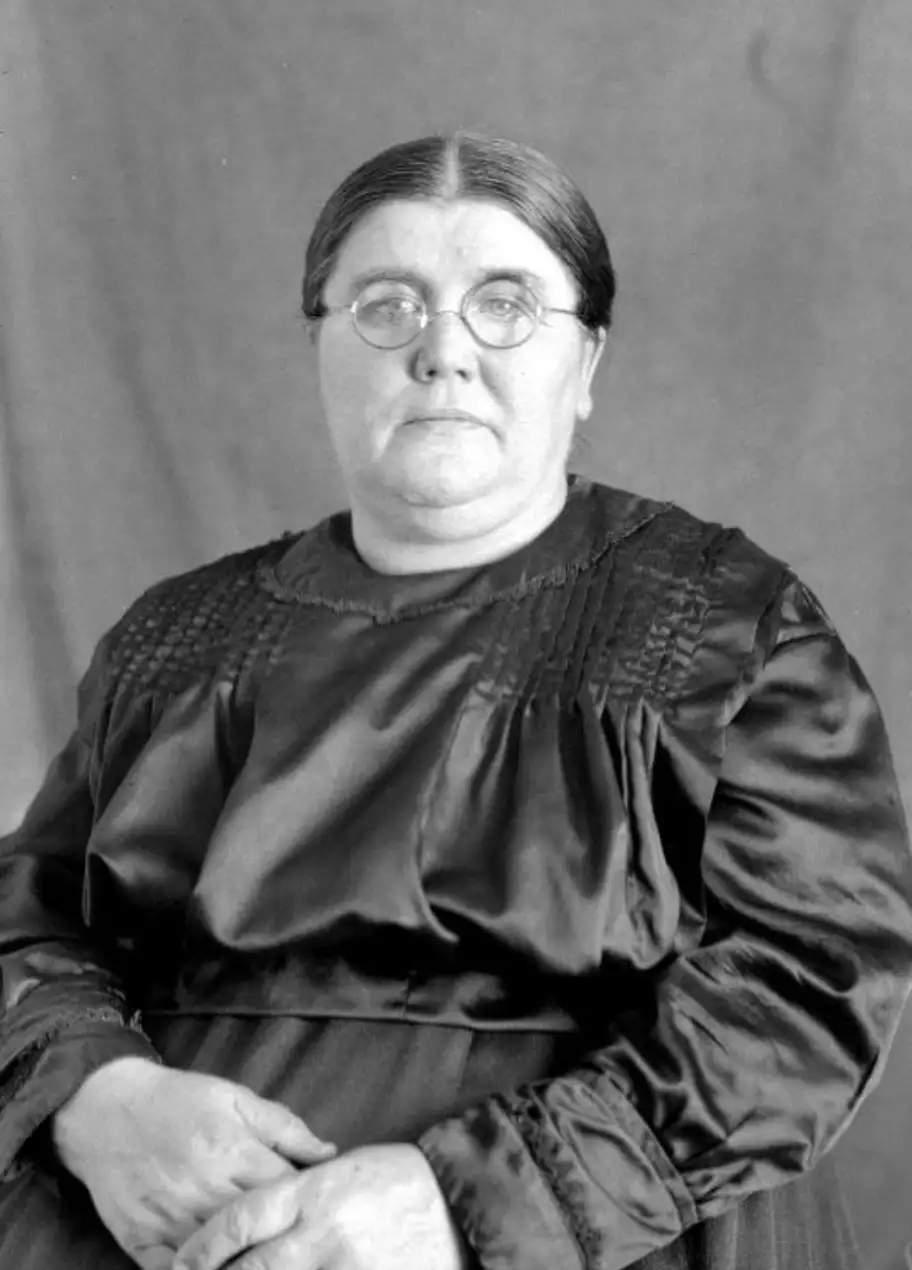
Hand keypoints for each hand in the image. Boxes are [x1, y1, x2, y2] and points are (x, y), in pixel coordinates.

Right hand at [49, 1057, 335, 1269]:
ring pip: (220, 1258)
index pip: (286, 1191)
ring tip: (268, 1256)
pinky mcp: (141, 1242)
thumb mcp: (236, 1099)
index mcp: (232, 1152)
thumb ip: (285, 1128)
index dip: (307, 1201)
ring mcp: (170, 1221)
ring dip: (245, 1260)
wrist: (106, 1109)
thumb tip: (328, 1154)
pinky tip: (221, 1267)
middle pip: (257, 1230)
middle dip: (282, 1236)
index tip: (321, 1206)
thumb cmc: (179, 1101)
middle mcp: (203, 1191)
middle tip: (300, 1239)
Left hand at [172, 1142, 470, 1269]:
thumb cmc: (397, 1179)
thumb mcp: (341, 1171)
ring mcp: (341, 1266)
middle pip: (247, 1268)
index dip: (203, 1246)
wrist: (460, 1204)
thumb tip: (246, 1217)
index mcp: (313, 1191)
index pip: (240, 1219)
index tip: (181, 1262)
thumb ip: (295, 1191)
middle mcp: (321, 1232)